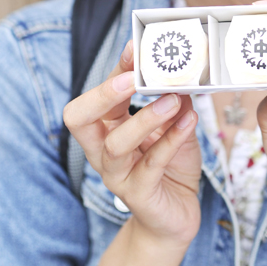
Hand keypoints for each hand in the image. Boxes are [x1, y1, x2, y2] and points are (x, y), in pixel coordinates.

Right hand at [63, 41, 201, 247]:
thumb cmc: (170, 169)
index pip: (100, 94)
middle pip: (78, 119)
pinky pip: (150, 165)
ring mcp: (116, 175)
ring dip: (144, 118)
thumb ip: (175, 104)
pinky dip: (170, 140)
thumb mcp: (175, 128)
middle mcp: (102, 151)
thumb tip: (184, 77)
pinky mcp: (138, 195)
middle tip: (133, 77)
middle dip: (102, 94)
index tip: (135, 49)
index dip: (115, 70)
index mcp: (106, 129)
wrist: (175, 216)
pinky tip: (188, 122)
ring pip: (115, 144)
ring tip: (172, 100)